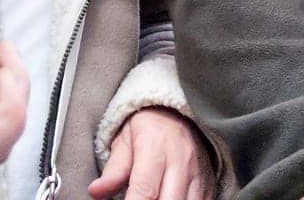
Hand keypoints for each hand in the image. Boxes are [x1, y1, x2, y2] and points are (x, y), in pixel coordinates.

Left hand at [88, 107, 214, 199]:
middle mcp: (180, 162)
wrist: (178, 113)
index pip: (144, 191)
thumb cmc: (147, 128)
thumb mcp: (125, 141)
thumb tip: (95, 192)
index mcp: (155, 148)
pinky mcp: (208, 183)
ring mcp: (198, 174)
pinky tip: (168, 199)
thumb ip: (113, 170)